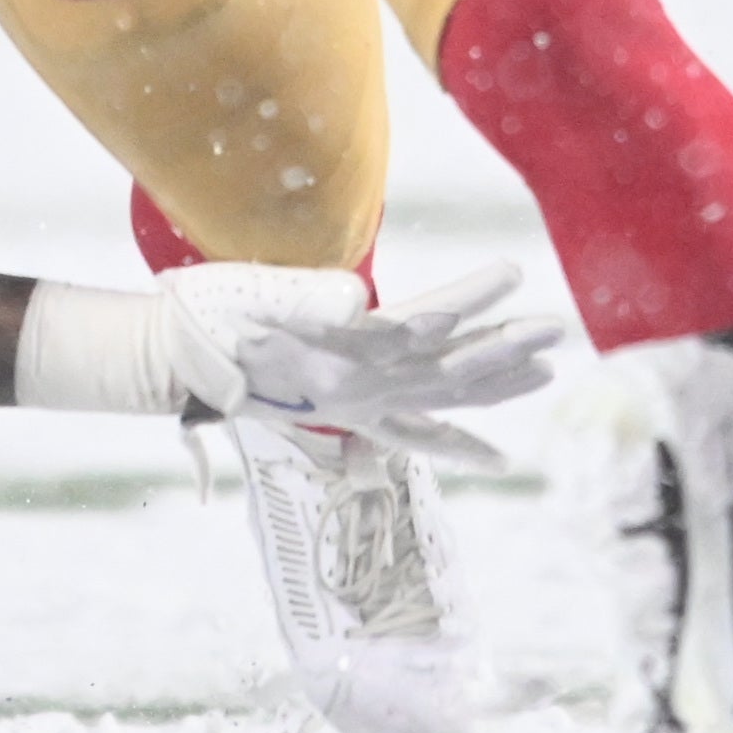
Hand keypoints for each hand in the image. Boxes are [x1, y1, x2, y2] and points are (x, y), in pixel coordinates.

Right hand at [171, 261, 560, 473]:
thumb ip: (306, 301)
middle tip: (555, 332)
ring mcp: (358, 405)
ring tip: (546, 367)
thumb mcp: (249, 299)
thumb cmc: (208, 319)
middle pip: (448, 371)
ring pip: (442, 398)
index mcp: (339, 358)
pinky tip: (497, 458)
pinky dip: (458, 444)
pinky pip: (415, 436)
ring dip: (496, 383)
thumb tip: (358, 305)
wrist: (177, 362)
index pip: (419, 324)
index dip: (468, 299)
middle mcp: (360, 389)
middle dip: (504, 350)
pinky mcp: (350, 412)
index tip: (511, 274)